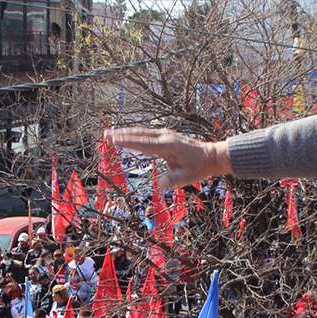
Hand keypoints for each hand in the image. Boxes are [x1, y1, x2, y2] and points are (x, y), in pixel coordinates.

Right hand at [105, 128, 231, 188]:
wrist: (211, 156)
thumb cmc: (199, 168)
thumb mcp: (186, 177)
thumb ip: (172, 181)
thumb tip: (159, 186)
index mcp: (168, 147)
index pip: (143, 144)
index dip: (127, 142)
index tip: (114, 140)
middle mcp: (165, 137)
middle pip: (139, 134)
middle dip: (121, 134)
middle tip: (105, 134)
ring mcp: (166, 134)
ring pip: (142, 131)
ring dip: (126, 132)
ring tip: (110, 133)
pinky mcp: (166, 135)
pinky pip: (147, 132)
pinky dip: (135, 133)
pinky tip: (127, 134)